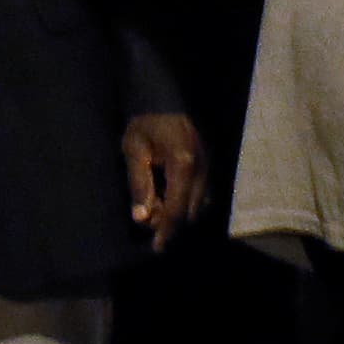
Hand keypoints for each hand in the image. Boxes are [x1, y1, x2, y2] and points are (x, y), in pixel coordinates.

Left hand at [121, 113, 206, 250]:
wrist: (161, 95)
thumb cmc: (145, 122)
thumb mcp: (134, 150)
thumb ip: (139, 185)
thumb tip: (141, 218)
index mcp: (184, 165)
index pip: (178, 210)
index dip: (167, 231)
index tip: (157, 247)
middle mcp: (203, 169)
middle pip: (191, 212)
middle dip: (171, 221)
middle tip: (149, 216)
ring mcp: (209, 165)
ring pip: (199, 205)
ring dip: (180, 212)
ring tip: (157, 204)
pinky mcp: (208, 163)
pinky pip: (203, 193)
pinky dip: (188, 201)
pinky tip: (170, 195)